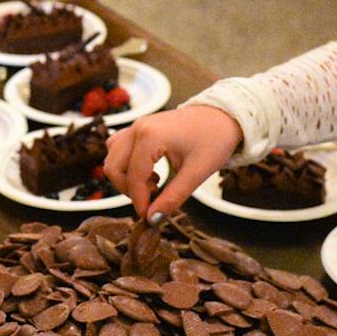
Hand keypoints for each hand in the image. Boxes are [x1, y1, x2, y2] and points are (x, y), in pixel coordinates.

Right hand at [105, 102, 243, 217]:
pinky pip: (119, 148)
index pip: (133, 178)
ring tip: (154, 184)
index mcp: (150, 136)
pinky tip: (150, 172)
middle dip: (130, 191)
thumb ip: (173, 197)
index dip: (139, 202)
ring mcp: (136, 125)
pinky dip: (127, 165)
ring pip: (113, 158)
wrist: (223, 116)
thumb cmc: (214, 140)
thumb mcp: (196, 173)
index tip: (150, 218)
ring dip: (126, 177)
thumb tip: (153, 219)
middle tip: (154, 200)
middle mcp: (137, 128)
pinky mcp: (140, 128)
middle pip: (114, 168)